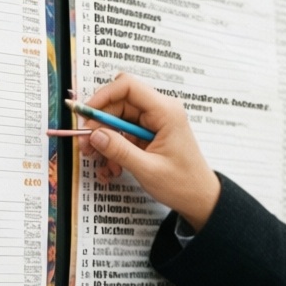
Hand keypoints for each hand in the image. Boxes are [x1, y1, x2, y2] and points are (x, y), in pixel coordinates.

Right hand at [76, 72, 220, 231]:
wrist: (199, 198)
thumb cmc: (183, 184)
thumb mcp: (147, 169)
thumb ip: (119, 150)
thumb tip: (95, 135)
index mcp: (166, 112)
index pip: (128, 86)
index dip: (103, 96)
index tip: (86, 114)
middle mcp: (160, 111)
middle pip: (118, 103)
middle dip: (99, 124)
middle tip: (86, 145)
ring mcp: (154, 122)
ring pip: (117, 119)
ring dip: (105, 140)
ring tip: (100, 162)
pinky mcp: (149, 133)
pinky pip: (123, 134)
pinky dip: (114, 148)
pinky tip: (113, 166)